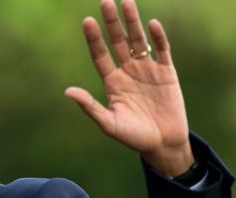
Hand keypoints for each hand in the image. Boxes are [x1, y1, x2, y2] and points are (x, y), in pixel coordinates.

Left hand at [65, 0, 193, 176]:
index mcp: (112, 82)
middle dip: (112, 23)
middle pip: (118, 41)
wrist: (162, 144)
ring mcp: (148, 70)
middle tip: (105, 1)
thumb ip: (90, 107)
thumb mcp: (109, 123)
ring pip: (139, 40)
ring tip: (126, 2)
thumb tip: (67, 92)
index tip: (87, 22)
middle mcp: (128, 71)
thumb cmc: (133, 137)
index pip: (100, 55)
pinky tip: (152, 24)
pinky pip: (162, 50)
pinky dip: (158, 38)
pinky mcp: (167, 73)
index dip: (94, 39)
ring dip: (133, 22)